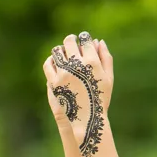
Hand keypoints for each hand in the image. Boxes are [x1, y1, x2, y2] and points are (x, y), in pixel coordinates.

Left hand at [43, 33, 112, 156]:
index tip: (83, 39)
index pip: (85, 40)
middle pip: (69, 42)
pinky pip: (48, 65)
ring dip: (61, 50)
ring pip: (57, 51)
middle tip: (71, 42)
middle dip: (71, 40)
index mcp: (92, 62)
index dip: (84, 38)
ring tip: (64, 53)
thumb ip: (105, 58)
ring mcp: (64, 73)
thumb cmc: (101, 98)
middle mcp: (77, 65)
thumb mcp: (108, 78)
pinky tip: (55, 62)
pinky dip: (51, 61)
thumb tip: (98, 41)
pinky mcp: (54, 82)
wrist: (88, 119)